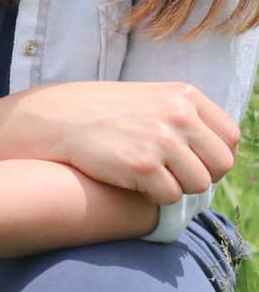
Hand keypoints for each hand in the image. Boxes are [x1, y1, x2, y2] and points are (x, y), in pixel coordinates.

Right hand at [24, 81, 239, 204]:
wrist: (62, 118)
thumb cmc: (110, 113)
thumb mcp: (154, 100)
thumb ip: (189, 118)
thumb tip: (223, 154)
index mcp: (185, 94)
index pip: (230, 136)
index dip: (217, 155)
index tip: (196, 160)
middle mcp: (179, 114)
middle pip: (222, 164)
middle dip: (203, 175)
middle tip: (174, 173)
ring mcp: (162, 139)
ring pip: (199, 184)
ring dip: (178, 186)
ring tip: (151, 173)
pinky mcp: (143, 165)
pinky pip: (170, 197)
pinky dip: (154, 195)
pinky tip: (133, 178)